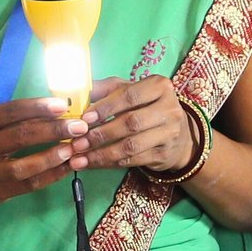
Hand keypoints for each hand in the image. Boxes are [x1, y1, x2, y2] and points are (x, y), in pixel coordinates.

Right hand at [0, 95, 87, 208]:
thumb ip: (15, 118)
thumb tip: (58, 108)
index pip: (10, 111)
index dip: (38, 108)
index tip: (63, 105)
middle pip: (20, 136)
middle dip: (53, 130)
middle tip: (79, 126)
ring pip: (24, 165)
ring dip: (52, 156)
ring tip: (74, 148)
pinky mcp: (0, 191)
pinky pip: (30, 184)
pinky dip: (52, 175)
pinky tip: (69, 166)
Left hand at [74, 75, 198, 174]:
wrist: (176, 133)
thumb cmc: (144, 107)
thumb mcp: (128, 91)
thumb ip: (104, 89)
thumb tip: (76, 91)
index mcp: (160, 87)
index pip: (129, 96)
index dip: (105, 107)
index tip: (84, 118)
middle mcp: (170, 109)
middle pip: (131, 123)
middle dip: (101, 134)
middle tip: (77, 142)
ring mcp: (170, 134)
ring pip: (131, 145)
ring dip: (102, 153)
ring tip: (80, 157)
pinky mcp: (164, 154)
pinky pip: (133, 160)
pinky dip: (109, 163)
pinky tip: (92, 163)